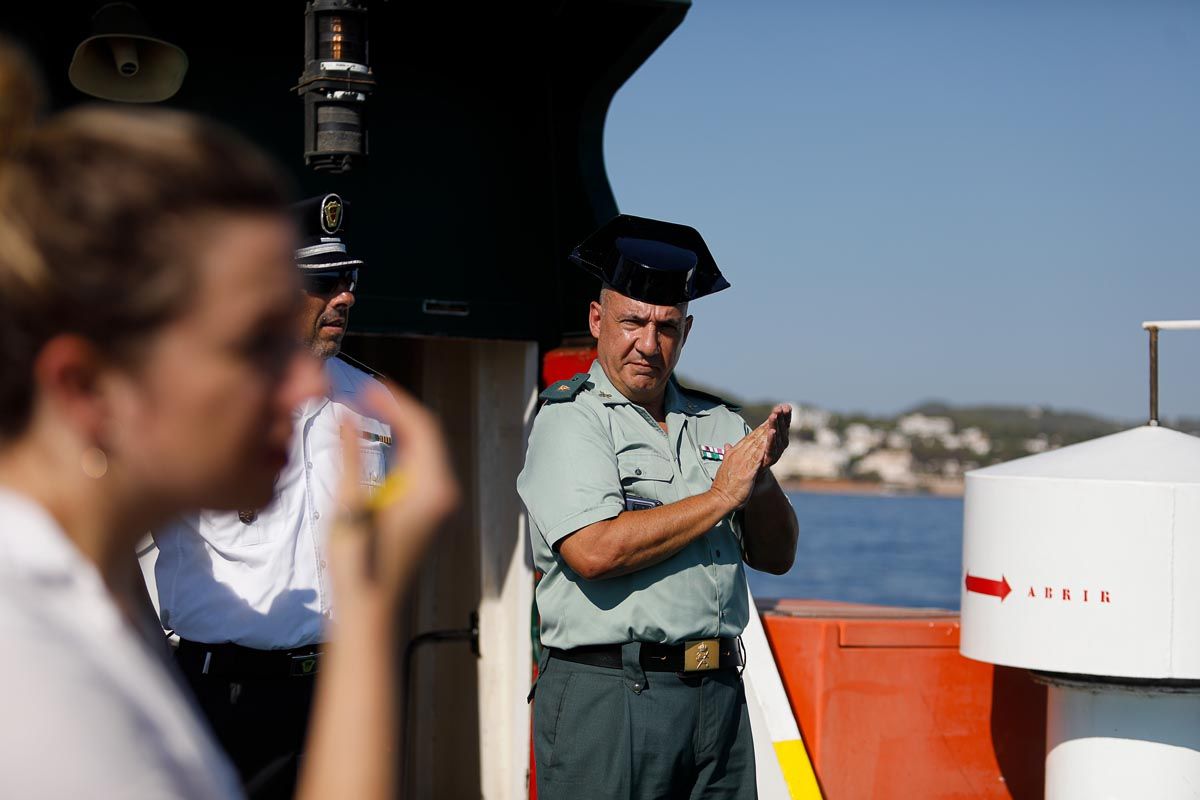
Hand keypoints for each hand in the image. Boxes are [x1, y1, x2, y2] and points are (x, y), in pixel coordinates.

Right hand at [327, 382, 459, 609]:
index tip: (368, 387)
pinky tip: (379, 438)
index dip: (394, 401)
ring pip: (424, 448)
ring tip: (368, 407)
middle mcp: (443, 491)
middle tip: (366, 392)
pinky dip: (400, 447)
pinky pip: (420, 465)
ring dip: (399, 426)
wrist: (368, 607)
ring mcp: (438, 501)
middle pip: (426, 434)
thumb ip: (350, 454)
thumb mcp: (349, 502)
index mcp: (432, 487)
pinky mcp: (428, 508)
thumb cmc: (358, 563)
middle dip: (397, 409)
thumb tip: (347, 414)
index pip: (421, 427)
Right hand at [709, 425, 769, 511]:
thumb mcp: (725, 466)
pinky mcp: (748, 471)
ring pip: (756, 445)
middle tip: (774, 416)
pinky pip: (757, 457)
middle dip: (764, 427)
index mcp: (734, 454)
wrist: (719, 498)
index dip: (758, 429)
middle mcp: (738, 455)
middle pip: (753, 438)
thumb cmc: (723, 485)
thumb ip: (727, 454)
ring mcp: (742, 462)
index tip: (766, 421)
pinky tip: (770, 441)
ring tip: (774, 423)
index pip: (748, 438)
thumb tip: (727, 445)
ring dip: (765, 434)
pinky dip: (763, 448)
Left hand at [761, 404, 790, 467]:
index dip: (786, 415)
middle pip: (782, 428)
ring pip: (777, 436)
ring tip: (773, 415)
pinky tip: (772, 431)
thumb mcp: (765, 434)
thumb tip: (780, 408)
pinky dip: (772, 439)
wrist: (756, 470)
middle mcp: (782, 443)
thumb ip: (770, 423)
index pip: (785, 423)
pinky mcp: (770, 458)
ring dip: (775, 425)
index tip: (785, 406)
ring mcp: (778, 451)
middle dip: (781, 417)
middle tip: (779, 408)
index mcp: (782, 436)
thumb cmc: (761, 449)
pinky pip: (772, 447)